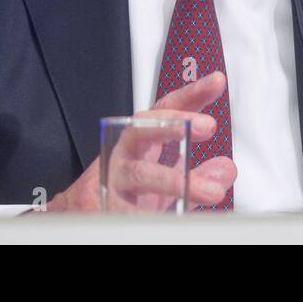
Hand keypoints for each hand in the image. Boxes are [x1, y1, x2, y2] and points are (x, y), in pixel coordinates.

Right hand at [41, 71, 236, 211]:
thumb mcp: (165, 185)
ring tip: (208, 192)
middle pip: (144, 128)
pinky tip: (168, 220)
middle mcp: (123, 156)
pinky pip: (127, 210)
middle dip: (175, 124)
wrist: (77, 219)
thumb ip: (196, 174)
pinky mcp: (101, 208)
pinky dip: (149, 215)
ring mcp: (111, 180)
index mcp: (140, 144)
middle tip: (207, 126)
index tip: (215, 82)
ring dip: (176, 181)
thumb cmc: (124, 197)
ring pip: (140, 173)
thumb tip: (225, 168)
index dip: (190, 95)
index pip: (165, 112)